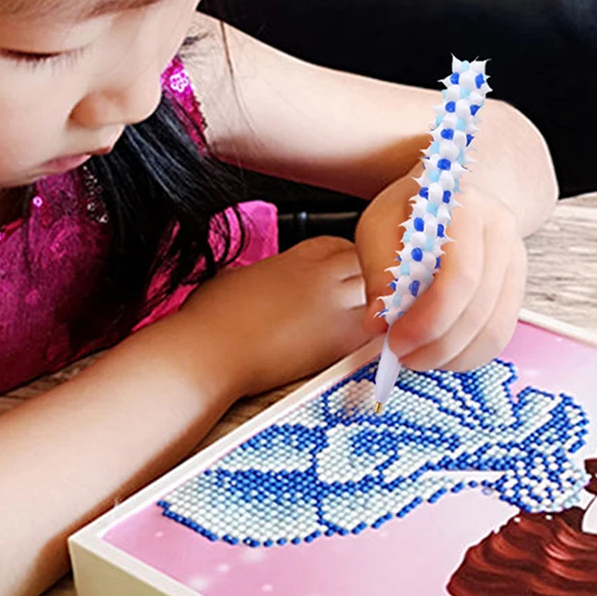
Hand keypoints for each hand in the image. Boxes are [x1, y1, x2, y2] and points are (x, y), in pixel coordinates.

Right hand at [180, 236, 369, 396]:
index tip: (344, 275)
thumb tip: (262, 282)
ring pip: (382, 294)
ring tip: (370, 324)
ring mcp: (335, 306)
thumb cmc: (214, 319)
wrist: (214, 350)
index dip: (347, 261)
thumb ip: (264, 275)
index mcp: (298, 257)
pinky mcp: (341, 339)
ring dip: (380, 307)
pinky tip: (367, 345)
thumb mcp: (236, 277)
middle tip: (366, 300)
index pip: (342, 246)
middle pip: (370, 266)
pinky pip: (378, 329)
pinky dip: (378, 335)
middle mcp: (323, 276)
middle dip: (371, 280)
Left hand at [354, 177, 526, 371]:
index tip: (396, 341)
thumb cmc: (413, 212)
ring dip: (454, 355)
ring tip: (420, 358)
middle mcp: (499, 230)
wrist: (456, 195)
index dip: (428, 320)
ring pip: (494, 328)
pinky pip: (501, 333)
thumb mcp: (379, 227)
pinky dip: (470, 354)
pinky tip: (444, 355)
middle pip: (478, 308)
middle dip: (437, 345)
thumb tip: (378, 322)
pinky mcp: (518, 285)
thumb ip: (378, 272)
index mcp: (464, 207)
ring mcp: (515, 258)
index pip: (458, 277)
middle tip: (404, 357)